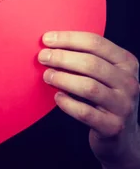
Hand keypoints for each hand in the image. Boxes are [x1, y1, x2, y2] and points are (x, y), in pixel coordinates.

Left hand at [38, 31, 139, 168]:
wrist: (123, 135)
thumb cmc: (106, 95)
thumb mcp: (106, 72)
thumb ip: (87, 56)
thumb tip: (52, 43)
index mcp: (127, 63)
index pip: (96, 42)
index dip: (68, 38)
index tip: (47, 39)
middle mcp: (129, 83)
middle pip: (91, 63)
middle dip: (62, 58)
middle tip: (43, 57)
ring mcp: (123, 106)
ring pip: (89, 87)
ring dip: (63, 78)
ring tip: (47, 76)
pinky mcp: (114, 127)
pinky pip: (85, 112)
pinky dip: (68, 103)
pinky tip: (57, 97)